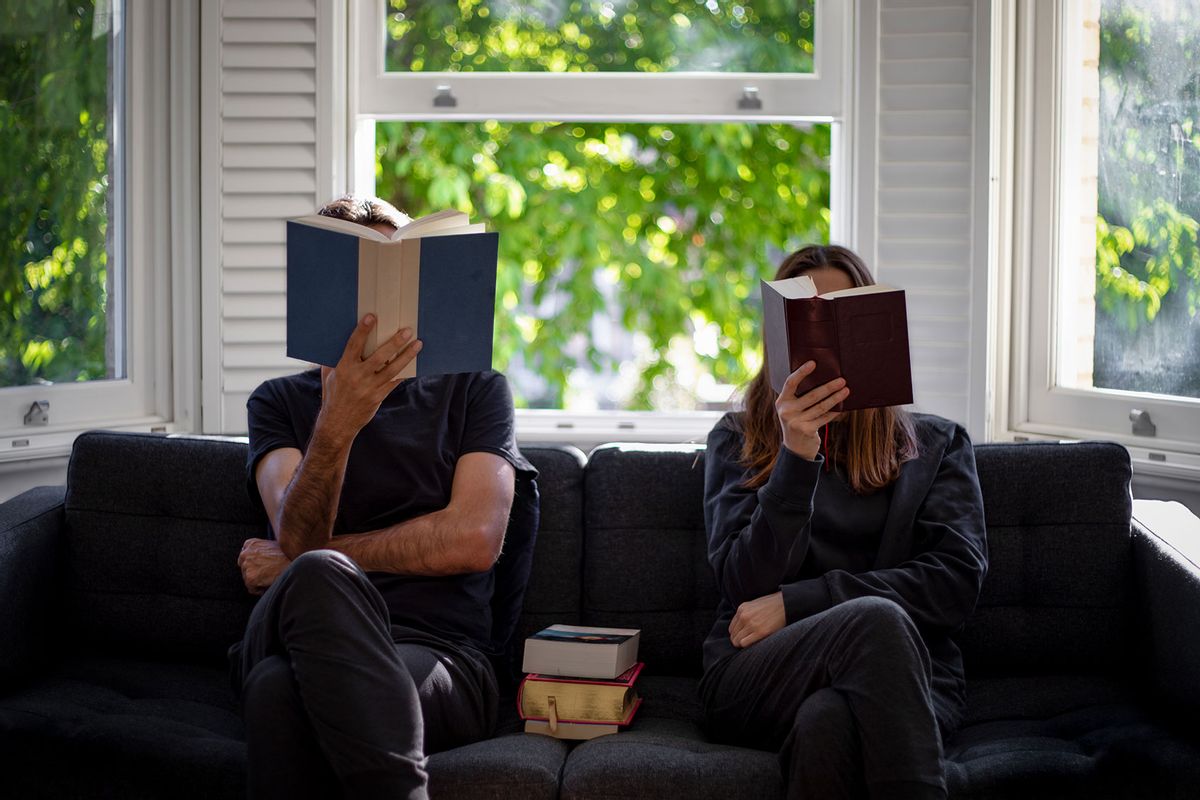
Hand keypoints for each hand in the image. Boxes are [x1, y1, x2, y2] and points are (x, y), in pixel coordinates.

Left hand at [239, 538, 290, 594]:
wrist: (294, 562)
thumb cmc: (287, 555)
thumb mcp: (271, 544)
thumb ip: (260, 549)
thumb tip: (259, 558)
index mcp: (250, 544)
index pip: (244, 557)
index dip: (254, 564)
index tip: (262, 566)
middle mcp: (245, 554)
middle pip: (244, 569)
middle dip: (254, 572)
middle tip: (268, 573)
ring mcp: (247, 566)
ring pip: (247, 579)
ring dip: (258, 581)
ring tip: (271, 577)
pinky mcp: (250, 578)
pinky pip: (252, 589)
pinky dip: (260, 589)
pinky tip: (270, 582)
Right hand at [318, 314, 421, 441]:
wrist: (338, 422)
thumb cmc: (333, 395)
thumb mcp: (328, 376)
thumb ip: (332, 359)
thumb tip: (334, 340)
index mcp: (343, 368)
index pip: (354, 345)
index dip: (362, 330)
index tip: (372, 317)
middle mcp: (357, 377)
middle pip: (379, 356)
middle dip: (394, 343)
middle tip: (407, 331)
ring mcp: (369, 388)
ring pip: (392, 369)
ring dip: (407, 356)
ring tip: (418, 344)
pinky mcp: (378, 396)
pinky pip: (395, 382)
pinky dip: (404, 371)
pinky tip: (414, 362)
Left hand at [729, 591, 786, 647]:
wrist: (785, 604)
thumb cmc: (771, 605)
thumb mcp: (753, 605)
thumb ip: (745, 614)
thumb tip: (740, 627)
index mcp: (741, 609)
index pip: (732, 628)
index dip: (736, 634)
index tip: (742, 637)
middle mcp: (744, 616)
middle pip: (733, 635)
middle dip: (737, 640)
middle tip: (745, 643)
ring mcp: (751, 624)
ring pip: (737, 641)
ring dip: (741, 644)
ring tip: (749, 644)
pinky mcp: (760, 632)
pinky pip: (744, 643)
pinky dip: (747, 645)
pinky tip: (753, 644)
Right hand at [776, 361, 848, 459]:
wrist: (795, 448)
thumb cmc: (797, 421)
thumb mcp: (792, 408)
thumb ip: (799, 396)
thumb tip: (822, 379)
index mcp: (782, 401)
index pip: (790, 383)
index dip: (801, 372)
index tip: (813, 363)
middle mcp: (787, 411)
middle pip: (811, 395)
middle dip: (828, 387)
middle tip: (841, 380)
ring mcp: (796, 422)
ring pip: (821, 406)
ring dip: (835, 398)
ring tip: (846, 390)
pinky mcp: (806, 430)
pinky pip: (824, 417)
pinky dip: (835, 411)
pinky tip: (843, 406)